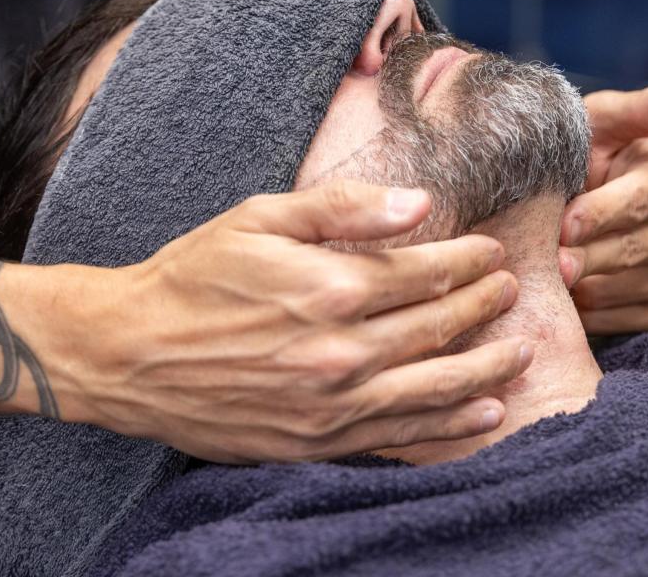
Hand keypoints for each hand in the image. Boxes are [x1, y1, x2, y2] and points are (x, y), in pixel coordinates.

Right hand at [49, 181, 530, 462]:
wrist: (127, 354)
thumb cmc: (191, 277)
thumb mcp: (261, 218)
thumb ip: (343, 209)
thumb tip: (419, 205)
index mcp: (328, 287)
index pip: (424, 273)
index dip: (466, 261)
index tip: (490, 252)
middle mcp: (339, 351)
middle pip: (438, 329)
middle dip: (484, 308)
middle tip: (510, 291)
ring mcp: (330, 405)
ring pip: (433, 388)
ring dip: (486, 369)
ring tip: (519, 352)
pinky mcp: (316, 442)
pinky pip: (399, 436)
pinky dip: (448, 426)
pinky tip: (482, 412)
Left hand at [561, 75, 647, 333]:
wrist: (570, 211)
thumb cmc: (583, 158)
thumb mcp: (602, 125)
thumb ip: (643, 108)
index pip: (647, 199)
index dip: (603, 213)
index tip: (565, 225)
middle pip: (640, 247)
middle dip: (589, 255)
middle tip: (551, 263)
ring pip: (634, 286)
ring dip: (588, 285)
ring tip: (552, 278)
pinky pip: (633, 319)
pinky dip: (596, 312)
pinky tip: (570, 299)